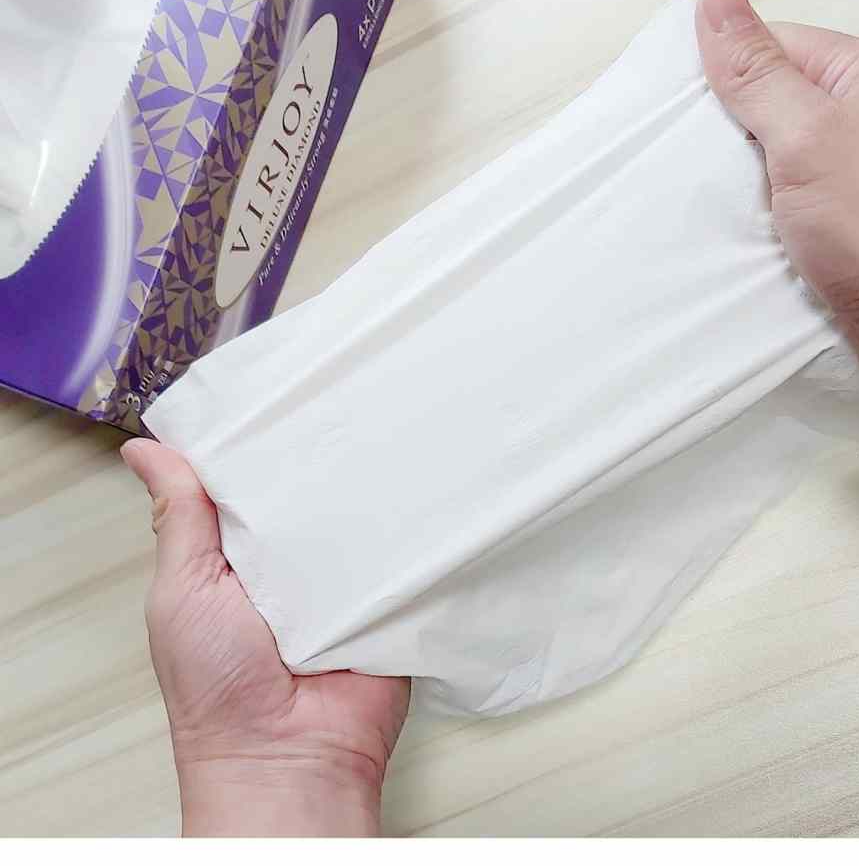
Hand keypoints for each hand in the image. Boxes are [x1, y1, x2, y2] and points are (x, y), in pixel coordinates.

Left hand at [121, 438, 409, 836]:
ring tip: (384, 436)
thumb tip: (144, 451)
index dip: (258, 440)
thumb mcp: (183, 590)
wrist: (289, 761)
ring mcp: (343, 580)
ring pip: (358, 517)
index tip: (273, 394)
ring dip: (367, 492)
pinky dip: (407, 531)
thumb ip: (179, 520)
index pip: (251, 481)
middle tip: (339, 402)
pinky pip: (400, 554)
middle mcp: (293, 562)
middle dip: (321, 457)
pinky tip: (417, 491)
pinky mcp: (386, 600)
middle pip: (310, 491)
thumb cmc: (217, 688)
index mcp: (238, 554)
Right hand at [696, 0, 858, 438]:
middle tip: (687, 170)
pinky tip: (736, 249)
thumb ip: (757, 72)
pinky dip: (762, 236)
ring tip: (709, 214)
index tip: (672, 107)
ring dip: (742, 198)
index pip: (776, 48)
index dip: (720, 74)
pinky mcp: (854, 238)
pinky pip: (790, 222)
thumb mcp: (810, 134)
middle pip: (773, 112)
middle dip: (727, 144)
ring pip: (777, 174)